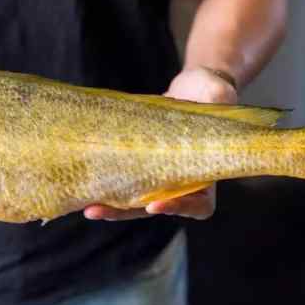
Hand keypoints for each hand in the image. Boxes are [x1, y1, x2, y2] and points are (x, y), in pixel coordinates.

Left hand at [84, 66, 237, 220]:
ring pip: (135, 202)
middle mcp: (183, 184)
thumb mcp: (219, 91)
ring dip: (111, 207)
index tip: (156, 204)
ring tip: (87, 207)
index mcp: (208, 176)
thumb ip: (220, 96)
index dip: (179, 209)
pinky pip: (124, 183)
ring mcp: (160, 177)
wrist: (193, 91)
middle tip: (99, 211)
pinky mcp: (141, 166)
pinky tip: (85, 188)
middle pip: (156, 207)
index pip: (199, 206)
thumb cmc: (212, 93)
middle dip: (126, 213)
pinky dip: (106, 188)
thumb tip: (216, 96)